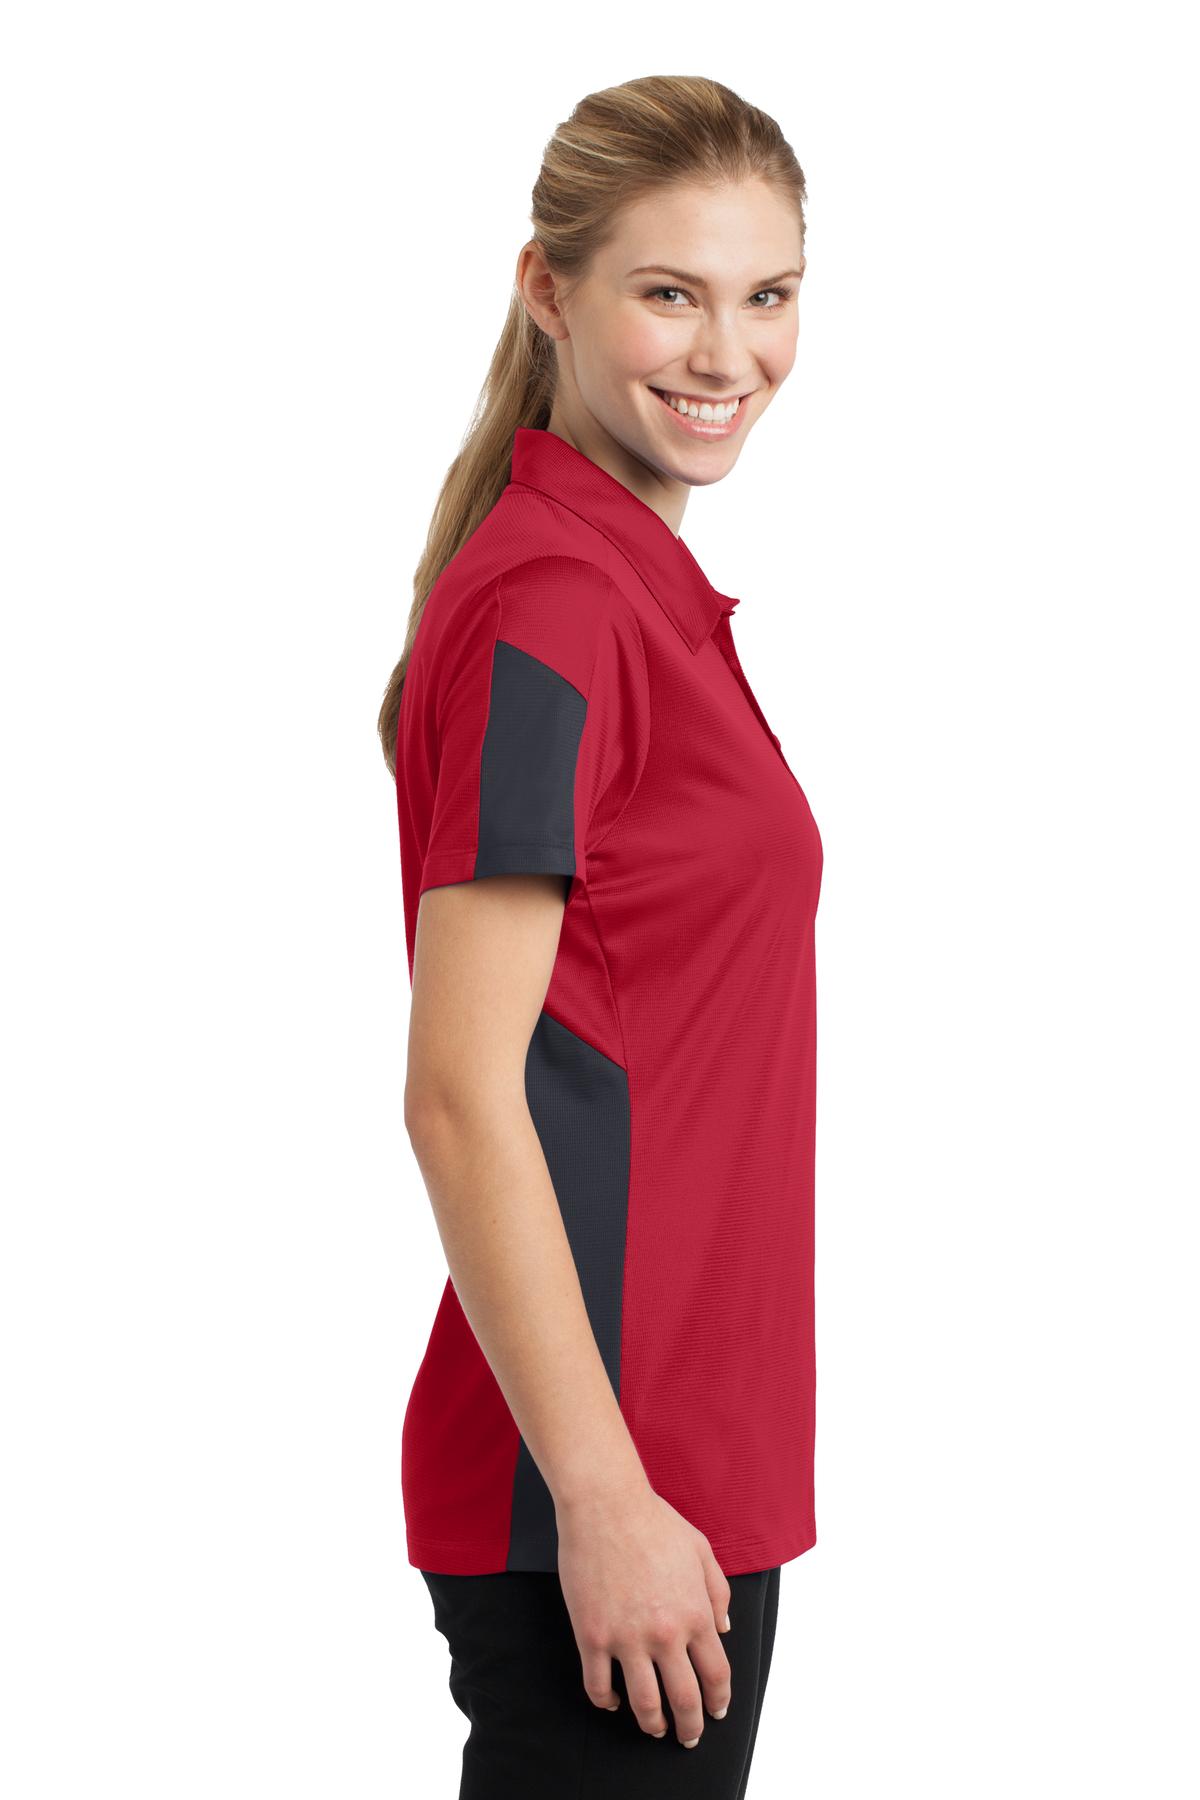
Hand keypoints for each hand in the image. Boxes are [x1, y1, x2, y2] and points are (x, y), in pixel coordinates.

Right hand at [555, 1480, 732, 1748]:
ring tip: (654, 1727)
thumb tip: (724, 1630)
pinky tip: (614, 1702)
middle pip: (685, 1699)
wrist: (605, 1504)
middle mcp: (665, 1633)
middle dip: (690, 1726)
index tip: (716, 1712)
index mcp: (696, 1613)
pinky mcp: (592, 1636)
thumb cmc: (654, 1521)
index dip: (718, 1701)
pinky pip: (598, 1685)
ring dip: (653, 1724)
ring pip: (645, 1704)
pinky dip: (607, 1702)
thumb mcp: (700, 1550)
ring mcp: (626, 1638)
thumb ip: (717, 1592)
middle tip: (687, 1737)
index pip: (716, 1675)